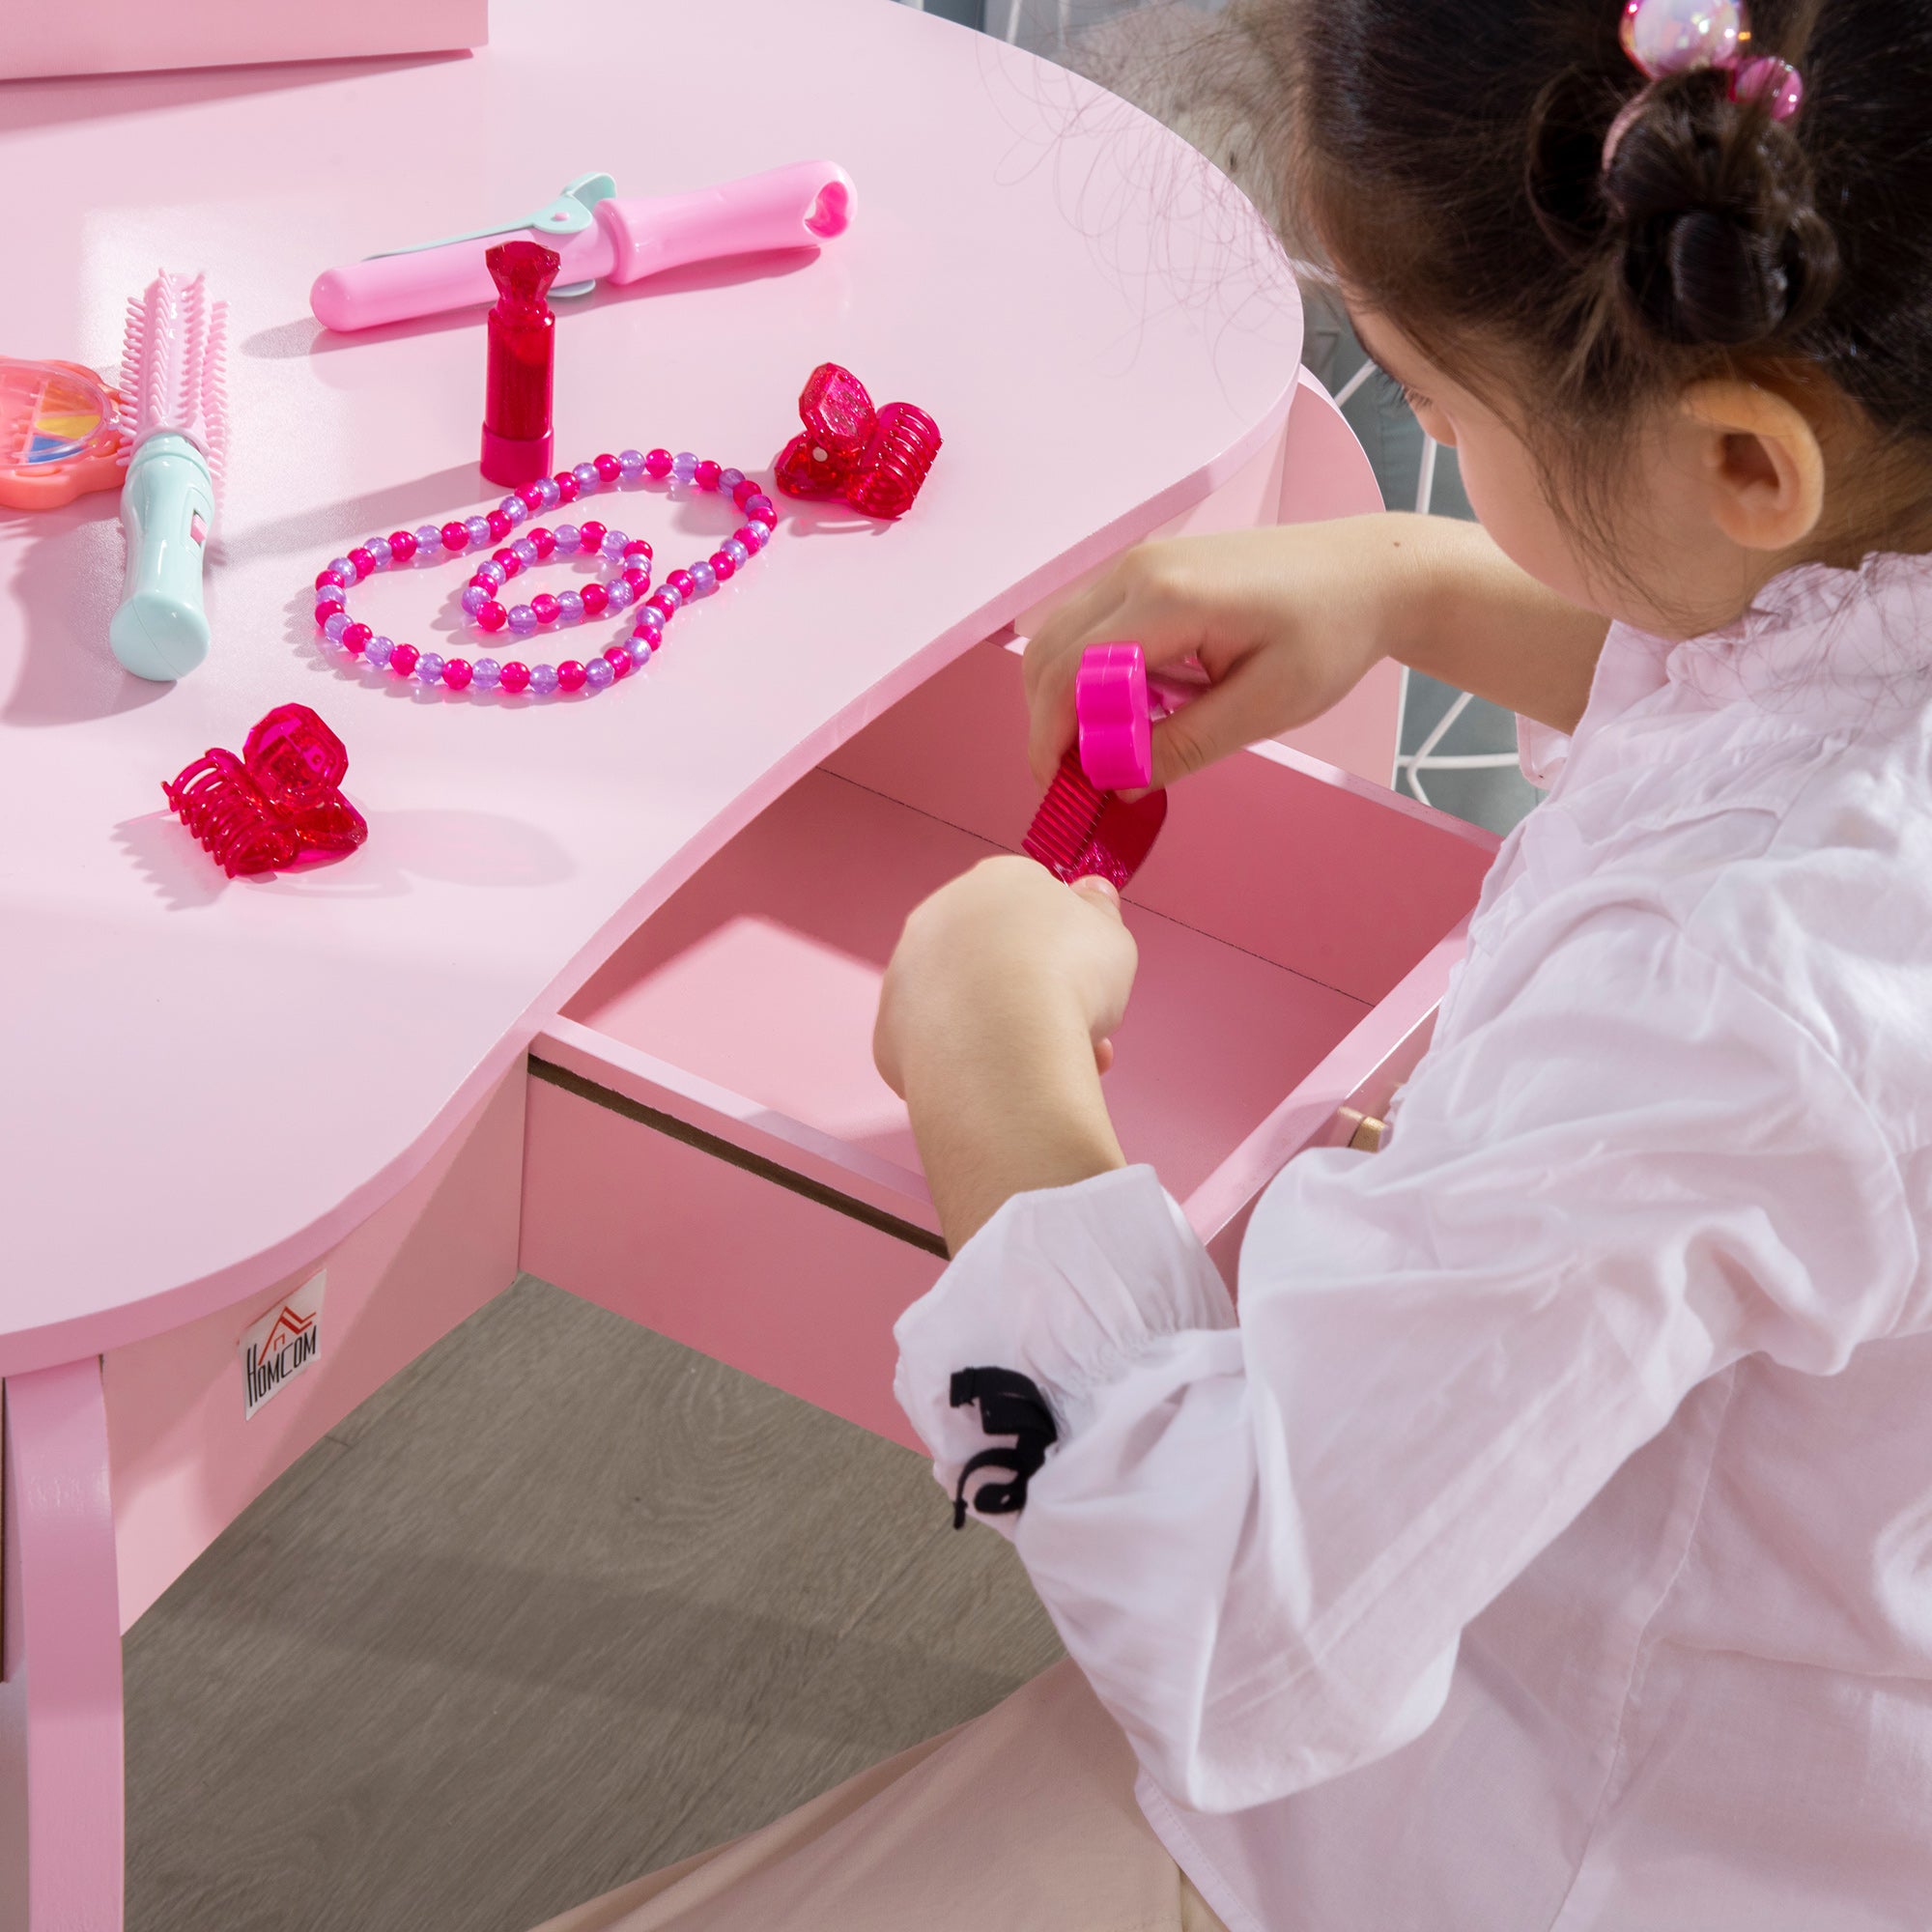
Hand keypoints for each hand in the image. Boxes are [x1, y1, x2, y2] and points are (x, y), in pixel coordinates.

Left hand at [875, 856, 1137, 1096]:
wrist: (1004, 1044)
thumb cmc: (1066, 978)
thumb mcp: (1111, 934)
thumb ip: (1099, 911)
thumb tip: (1092, 894)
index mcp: (996, 881)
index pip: (1035, 907)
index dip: (1071, 949)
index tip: (1094, 982)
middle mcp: (940, 917)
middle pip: (998, 958)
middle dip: (1041, 995)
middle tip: (1084, 1033)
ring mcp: (907, 973)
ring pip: (969, 1007)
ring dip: (1010, 1033)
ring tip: (1055, 1068)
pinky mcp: (890, 1032)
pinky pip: (942, 1049)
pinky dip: (972, 1067)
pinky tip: (1005, 1085)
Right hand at [1023, 515, 1425, 789]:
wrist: (1369, 572)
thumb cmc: (1330, 632)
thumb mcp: (1264, 706)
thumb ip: (1184, 746)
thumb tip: (1117, 783)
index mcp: (1168, 598)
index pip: (1071, 673)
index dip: (1051, 738)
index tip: (1060, 790)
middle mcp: (1137, 569)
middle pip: (1048, 653)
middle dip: (1049, 723)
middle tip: (1077, 779)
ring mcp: (1139, 563)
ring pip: (1059, 637)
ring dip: (1064, 698)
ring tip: (1104, 750)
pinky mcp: (1148, 570)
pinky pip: (1089, 626)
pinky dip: (1087, 674)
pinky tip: (1129, 710)